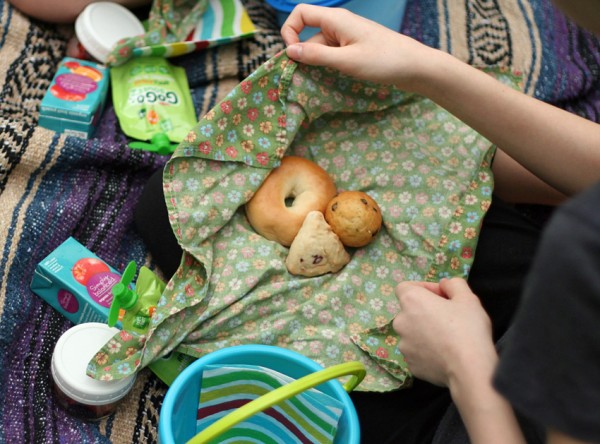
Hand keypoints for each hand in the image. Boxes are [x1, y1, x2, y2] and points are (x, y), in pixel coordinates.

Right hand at [280, 4, 435, 90]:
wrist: (415, 67)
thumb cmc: (384, 60)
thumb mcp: (346, 61)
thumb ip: (316, 56)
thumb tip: (288, 51)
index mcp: (336, 20)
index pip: (300, 13)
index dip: (289, 31)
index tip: (292, 55)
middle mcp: (339, 25)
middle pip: (308, 35)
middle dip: (302, 54)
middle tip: (301, 78)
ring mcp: (347, 37)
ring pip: (320, 48)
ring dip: (315, 64)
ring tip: (319, 83)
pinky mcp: (354, 49)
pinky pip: (332, 55)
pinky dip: (327, 67)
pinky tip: (331, 80)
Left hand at [392, 278, 496, 387]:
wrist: (469, 368)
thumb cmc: (468, 328)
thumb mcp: (467, 298)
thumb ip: (453, 284)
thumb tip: (444, 285)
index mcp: (411, 301)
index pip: (406, 287)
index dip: (424, 288)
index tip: (442, 296)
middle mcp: (400, 322)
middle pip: (410, 311)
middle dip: (426, 311)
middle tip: (448, 317)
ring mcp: (404, 346)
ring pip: (413, 333)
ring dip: (425, 331)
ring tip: (448, 338)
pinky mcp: (411, 365)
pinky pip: (417, 352)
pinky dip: (427, 351)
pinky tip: (445, 354)